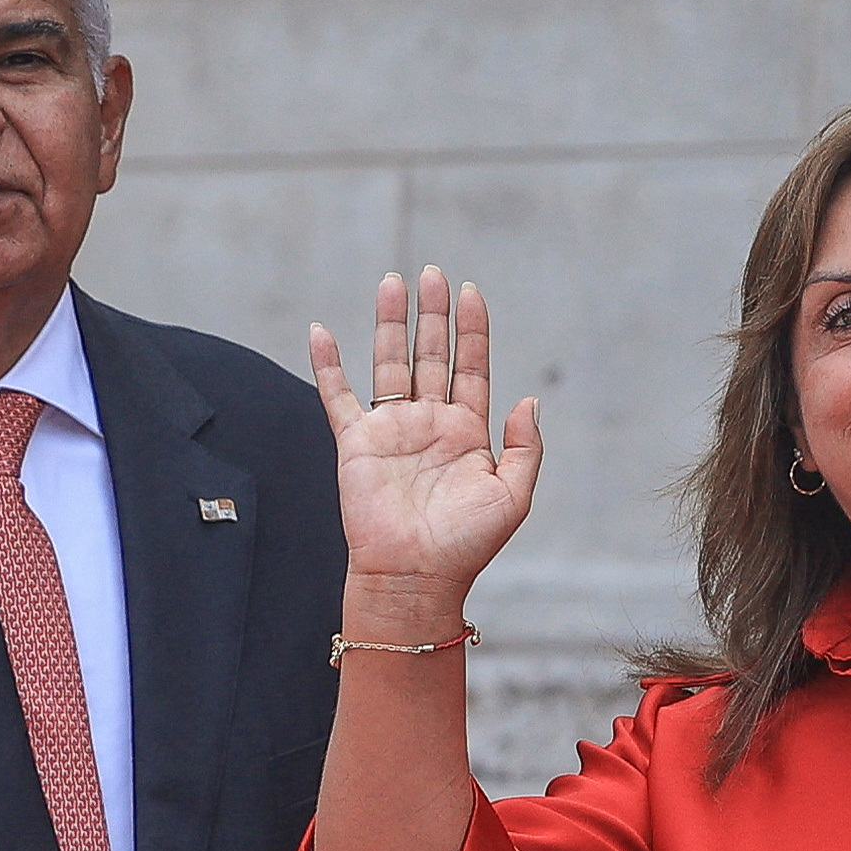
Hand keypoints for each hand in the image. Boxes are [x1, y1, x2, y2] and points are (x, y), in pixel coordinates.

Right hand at [310, 267, 543, 618]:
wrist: (415, 576)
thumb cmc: (466, 545)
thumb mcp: (514, 496)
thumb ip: (526, 447)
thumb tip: (529, 399)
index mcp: (467, 432)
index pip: (471, 367)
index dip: (472, 330)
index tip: (471, 293)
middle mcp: (429, 423)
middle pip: (431, 354)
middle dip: (433, 314)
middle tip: (433, 274)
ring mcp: (391, 429)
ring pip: (389, 363)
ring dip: (390, 323)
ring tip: (394, 282)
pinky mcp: (356, 443)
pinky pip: (338, 395)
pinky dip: (328, 364)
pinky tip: (321, 331)